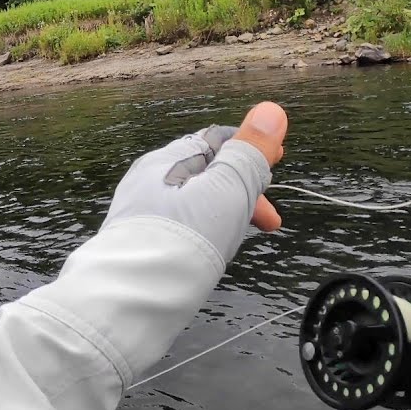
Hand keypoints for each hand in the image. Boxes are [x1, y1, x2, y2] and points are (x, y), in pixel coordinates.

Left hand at [103, 102, 286, 261]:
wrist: (130, 299)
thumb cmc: (184, 239)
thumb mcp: (227, 190)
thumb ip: (250, 152)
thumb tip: (271, 110)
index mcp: (168, 159)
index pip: (216, 140)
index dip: (251, 149)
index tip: (280, 158)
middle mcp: (149, 180)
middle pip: (207, 174)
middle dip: (245, 190)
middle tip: (271, 220)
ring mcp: (141, 213)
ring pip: (194, 202)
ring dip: (228, 213)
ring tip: (246, 235)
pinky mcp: (138, 244)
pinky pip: (180, 226)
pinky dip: (205, 230)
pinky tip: (213, 250)